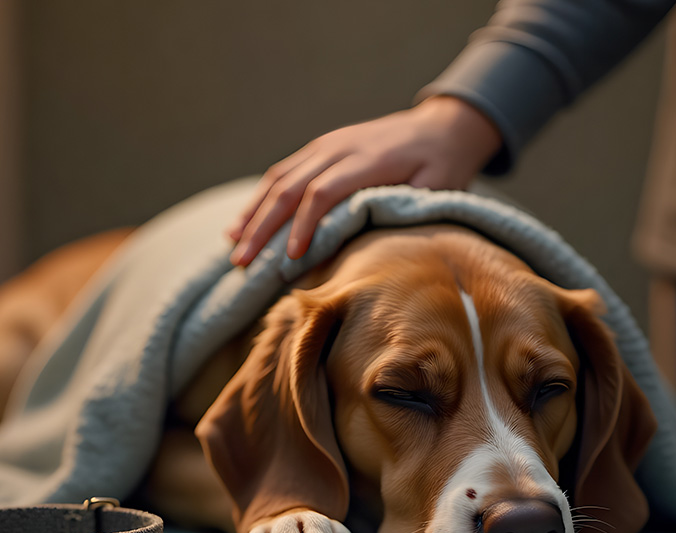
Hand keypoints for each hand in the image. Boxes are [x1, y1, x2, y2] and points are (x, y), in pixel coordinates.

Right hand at [227, 96, 501, 265]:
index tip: (290, 258)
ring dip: (253, 214)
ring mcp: (325, 145)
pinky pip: (282, 172)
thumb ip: (404, 212)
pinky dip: (260, 199)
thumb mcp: (437, 190)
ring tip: (233, 246)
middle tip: (243, 263)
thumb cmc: (442, 167)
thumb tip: (371, 249)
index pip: (323, 192)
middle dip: (263, 227)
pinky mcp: (319, 148)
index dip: (304, 226)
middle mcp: (339, 148)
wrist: (441, 127)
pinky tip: (244, 223)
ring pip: (278, 179)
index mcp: (367, 159)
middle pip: (290, 187)